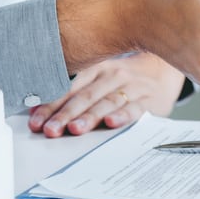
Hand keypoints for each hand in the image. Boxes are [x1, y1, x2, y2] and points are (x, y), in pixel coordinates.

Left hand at [28, 53, 184, 137]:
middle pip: (85, 96)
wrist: (163, 71)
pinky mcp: (148, 99)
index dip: (51, 106)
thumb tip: (40, 114)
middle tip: (51, 129)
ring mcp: (132, 86)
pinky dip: (123, 115)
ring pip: (107, 102)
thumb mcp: (101, 78)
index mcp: (96, 69)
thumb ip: (76, 93)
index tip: (36, 122)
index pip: (69, 89)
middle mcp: (112, 76)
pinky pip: (135, 107)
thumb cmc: (124, 80)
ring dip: (90, 117)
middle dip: (66, 114)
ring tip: (75, 129)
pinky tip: (111, 123)